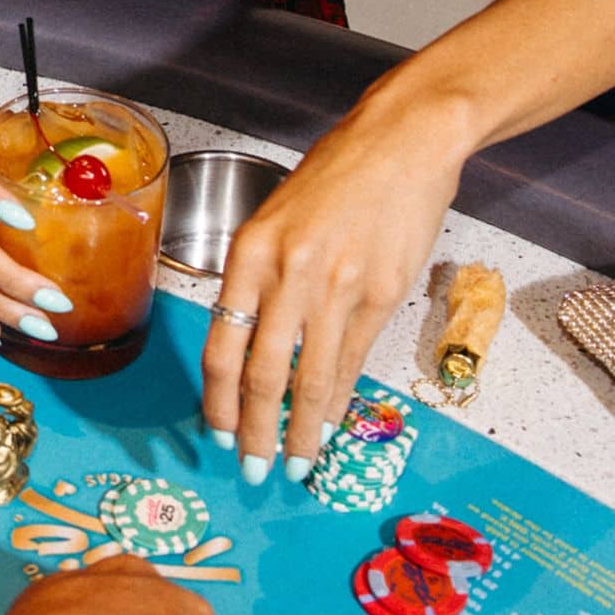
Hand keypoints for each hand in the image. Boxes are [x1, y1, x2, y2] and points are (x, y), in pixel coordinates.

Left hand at [199, 111, 459, 482]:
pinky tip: (333, 424)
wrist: (400, 145)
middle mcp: (289, 274)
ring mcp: (339, 288)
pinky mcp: (383, 296)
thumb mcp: (274, 220)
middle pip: (262, 373)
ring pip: (312, 378)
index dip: (217, 398)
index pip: (222, 344)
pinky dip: (341, 400)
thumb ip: (259, 278)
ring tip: (297, 464)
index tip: (214, 433)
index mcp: (249, 253)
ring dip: (302, 431)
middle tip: (251, 468)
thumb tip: (248, 344)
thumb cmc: (333, 179)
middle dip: (254, 430)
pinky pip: (354, 362)